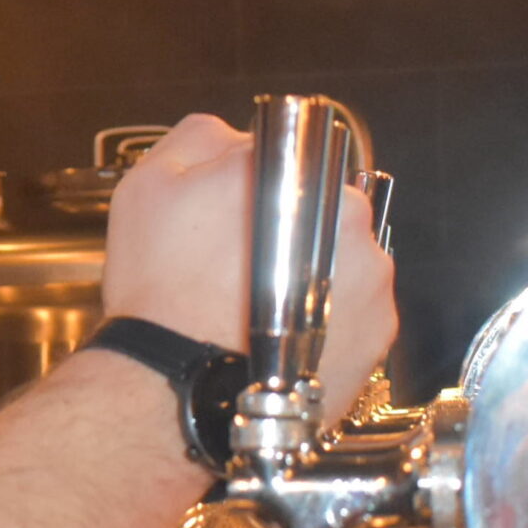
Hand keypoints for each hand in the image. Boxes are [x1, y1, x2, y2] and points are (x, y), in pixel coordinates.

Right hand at [100, 116, 398, 424]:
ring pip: (343, 259)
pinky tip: (286, 337)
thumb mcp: (147, 186)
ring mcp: (371, 274)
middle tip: (246, 268)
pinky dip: (329, 319)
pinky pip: (356, 310)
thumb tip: (234, 136)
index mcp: (293, 169)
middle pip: (323, 208)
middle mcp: (347, 214)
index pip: (290, 156)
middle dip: (293, 229)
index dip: (260, 186)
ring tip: (265, 310)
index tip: (238, 216)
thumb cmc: (160, 291)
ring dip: (315, 275)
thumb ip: (198, 139)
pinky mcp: (379, 329)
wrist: (176, 391)